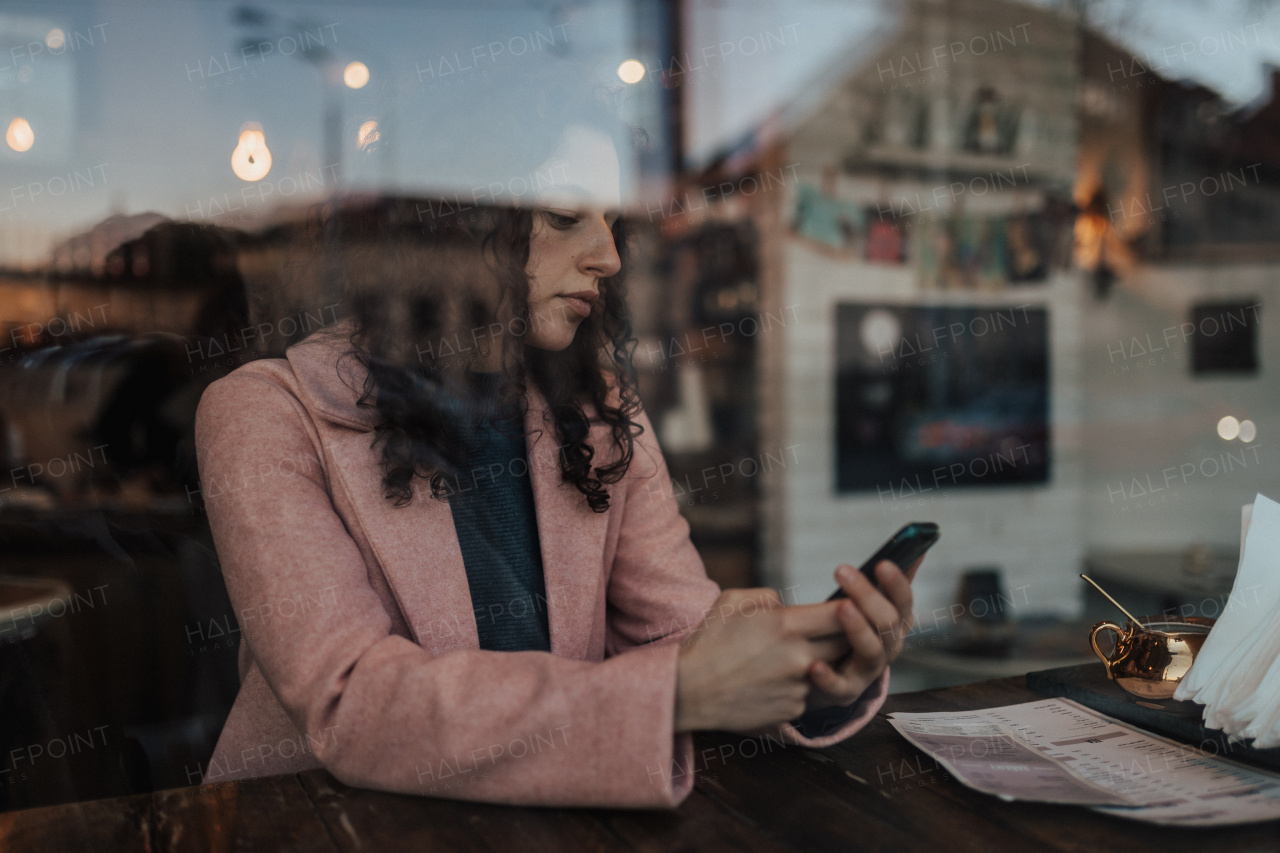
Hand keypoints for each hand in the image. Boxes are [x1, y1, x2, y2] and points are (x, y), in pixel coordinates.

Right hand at [674, 588, 848, 732]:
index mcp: (786, 625)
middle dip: (842, 634)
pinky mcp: (793, 709)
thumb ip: (769, 596)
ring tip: (786, 655)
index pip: (841, 613)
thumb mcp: (732, 600)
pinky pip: (809, 691)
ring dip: (819, 659)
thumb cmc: (708, 642)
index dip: (849, 607)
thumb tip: (788, 605)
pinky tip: (771, 680)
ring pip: (829, 668)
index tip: (846, 604)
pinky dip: (798, 684)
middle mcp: (799, 657)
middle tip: (827, 628)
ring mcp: (798, 686)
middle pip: (845, 642)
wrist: (688, 691)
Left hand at [804, 557, 921, 710]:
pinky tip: (814, 666)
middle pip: (887, 622)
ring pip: (872, 651)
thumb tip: (919, 549)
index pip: (904, 601)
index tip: (881, 563)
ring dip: (858, 629)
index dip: (896, 583)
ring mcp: (869, 671)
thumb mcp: (871, 603)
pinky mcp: (846, 691)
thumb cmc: (852, 628)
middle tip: (843, 571)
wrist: (834, 674)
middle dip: (867, 595)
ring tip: (841, 607)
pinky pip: (840, 687)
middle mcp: (888, 647)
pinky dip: (829, 677)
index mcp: (896, 623)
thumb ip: (890, 579)